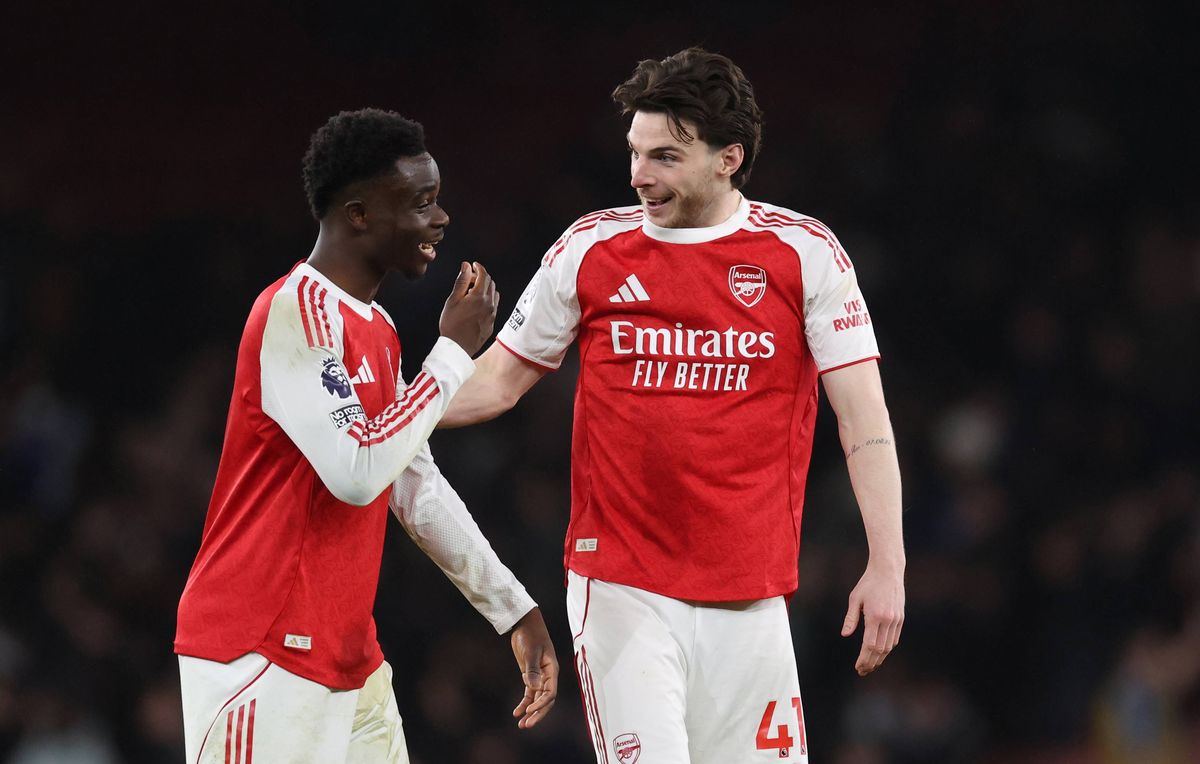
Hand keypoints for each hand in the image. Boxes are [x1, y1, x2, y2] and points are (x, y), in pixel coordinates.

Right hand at [439, 261, 498, 355]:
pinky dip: (488, 299)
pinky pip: (494, 305)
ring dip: (486, 287)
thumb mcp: (452, 300)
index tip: (473, 265)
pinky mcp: (492, 322)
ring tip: (472, 292)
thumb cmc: (451, 325)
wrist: (458, 347)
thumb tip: (466, 266)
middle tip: (469, 279)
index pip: (483, 274)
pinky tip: (478, 303)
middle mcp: (489, 304)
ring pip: (494, 293)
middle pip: (490, 282)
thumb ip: (461, 281)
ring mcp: (492, 313)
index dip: (478, 267)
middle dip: (481, 276)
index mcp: (478, 296)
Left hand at [509, 607, 557, 728]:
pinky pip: (529, 694)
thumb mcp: (530, 652)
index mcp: (552, 670)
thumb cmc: (530, 635)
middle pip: (546, 700)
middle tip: (526, 725)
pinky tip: (516, 713)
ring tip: (521, 725)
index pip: (550, 692)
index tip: (528, 710)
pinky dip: (524, 703)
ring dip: (530, 712)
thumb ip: (532, 670)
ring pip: (537, 699)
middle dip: (537, 714)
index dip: (541, 703)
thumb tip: (533, 687)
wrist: (524, 624)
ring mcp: (539, 677)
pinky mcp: (530, 676)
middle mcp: (548, 676)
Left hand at [841, 562, 904, 675]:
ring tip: (870, 666)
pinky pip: (894, 638)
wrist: (888, 571)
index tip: (858, 667)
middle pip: (880, 649)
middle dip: (871, 662)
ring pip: (889, 646)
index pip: (869, 645)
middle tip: (862, 671)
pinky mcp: (901, 618)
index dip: (864, 658)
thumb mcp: (855, 598)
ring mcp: (896, 620)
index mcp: (875, 616)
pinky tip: (879, 653)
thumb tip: (845, 635)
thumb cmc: (868, 583)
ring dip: (880, 658)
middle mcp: (888, 620)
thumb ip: (851, 618)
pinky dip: (887, 648)